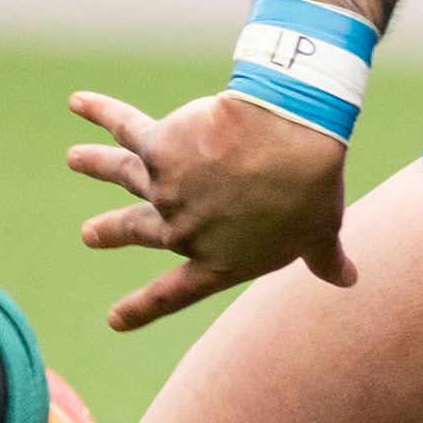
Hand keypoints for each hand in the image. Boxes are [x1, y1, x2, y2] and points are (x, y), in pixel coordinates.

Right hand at [66, 87, 351, 329]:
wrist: (289, 143)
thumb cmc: (309, 190)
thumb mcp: (320, 232)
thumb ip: (326, 259)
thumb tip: (347, 279)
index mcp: (219, 261)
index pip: (176, 291)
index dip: (145, 307)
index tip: (115, 320)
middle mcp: (183, 231)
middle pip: (139, 231)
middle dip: (112, 232)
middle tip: (89, 234)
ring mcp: (165, 190)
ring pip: (123, 174)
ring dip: (97, 165)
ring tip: (75, 159)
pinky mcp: (159, 147)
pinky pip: (124, 127)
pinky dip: (100, 112)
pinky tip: (79, 101)